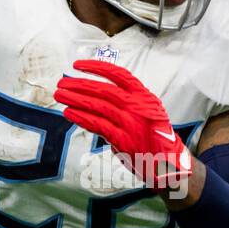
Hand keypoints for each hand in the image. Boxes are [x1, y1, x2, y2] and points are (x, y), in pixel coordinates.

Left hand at [54, 60, 192, 189]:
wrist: (168, 163)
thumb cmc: (154, 137)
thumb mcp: (146, 112)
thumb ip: (125, 103)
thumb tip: (95, 96)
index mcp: (144, 96)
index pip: (118, 74)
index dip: (96, 67)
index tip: (78, 65)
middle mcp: (138, 107)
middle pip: (104, 89)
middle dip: (79, 84)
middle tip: (62, 82)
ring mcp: (131, 123)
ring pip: (98, 106)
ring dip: (75, 99)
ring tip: (60, 96)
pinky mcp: (123, 140)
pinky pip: (98, 125)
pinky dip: (81, 118)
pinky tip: (69, 113)